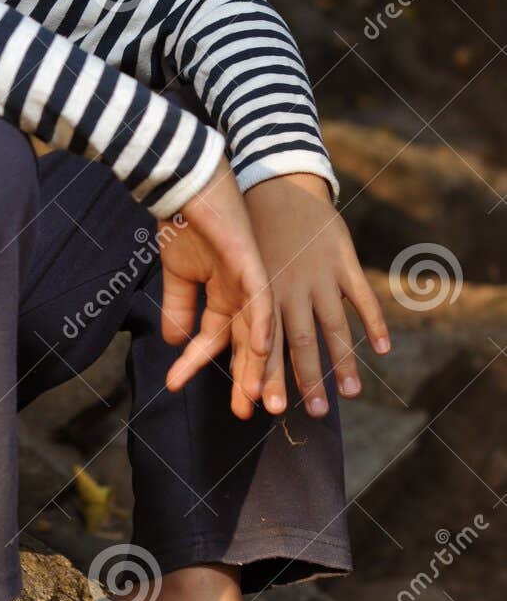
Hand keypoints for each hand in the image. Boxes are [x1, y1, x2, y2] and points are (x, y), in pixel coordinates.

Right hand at [156, 155, 277, 418]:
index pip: (215, 340)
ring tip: (258, 399)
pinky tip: (260, 350)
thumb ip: (179, 307)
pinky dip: (259, 324)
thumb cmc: (184, 222)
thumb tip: (172, 341)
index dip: (198, 365)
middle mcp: (244, 293)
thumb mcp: (178, 273)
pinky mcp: (251, 262)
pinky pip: (260, 298)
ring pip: (260, 331)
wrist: (186, 183)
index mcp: (226, 296)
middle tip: (246, 415)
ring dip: (261, 367)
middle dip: (248, 381)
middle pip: (248, 346)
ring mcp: (251, 279)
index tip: (176, 387)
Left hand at [243, 171, 390, 417]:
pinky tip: (382, 348)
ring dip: (342, 360)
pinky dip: (373, 321)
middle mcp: (290, 288)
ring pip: (333, 324)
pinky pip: (362, 295)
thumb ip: (236, 313)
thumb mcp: (237, 273)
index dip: (267, 376)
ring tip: (350, 393)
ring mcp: (319, 275)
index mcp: (261, 294)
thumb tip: (218, 355)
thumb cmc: (251, 239)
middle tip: (315, 414)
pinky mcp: (342, 260)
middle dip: (306, 379)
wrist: (276, 187)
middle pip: (299, 341)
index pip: (263, 343)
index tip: (270, 409)